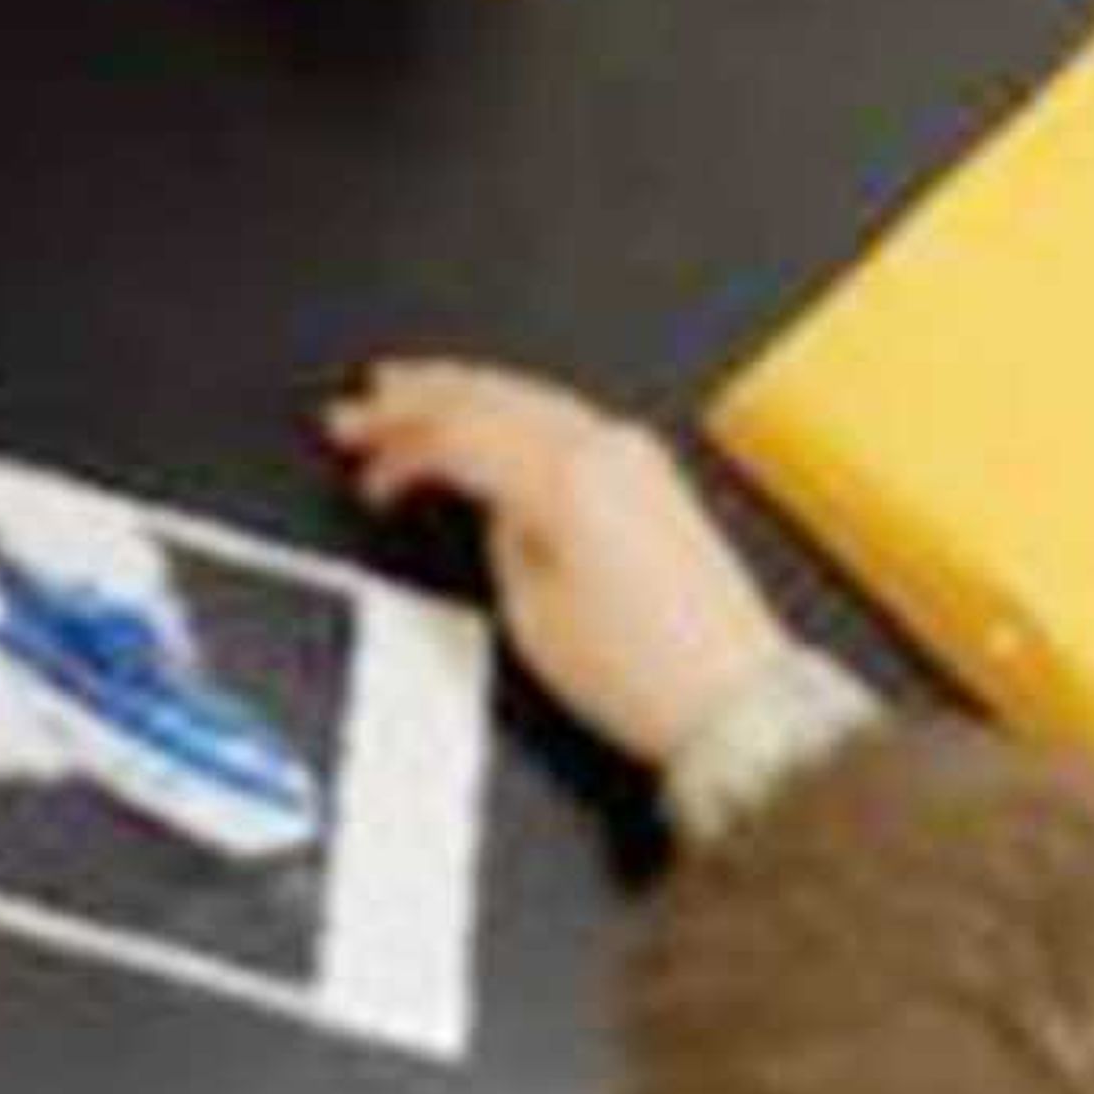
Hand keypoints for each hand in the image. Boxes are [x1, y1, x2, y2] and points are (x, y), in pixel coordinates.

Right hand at [323, 360, 796, 770]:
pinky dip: (513, 411)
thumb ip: (498, 536)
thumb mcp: (528, 610)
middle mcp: (605, 450)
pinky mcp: (653, 475)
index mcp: (564, 477)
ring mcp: (636, 455)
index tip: (361, 458)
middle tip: (363, 405)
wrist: (732, 700)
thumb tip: (490, 508)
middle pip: (490, 395)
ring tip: (413, 395)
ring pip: (527, 395)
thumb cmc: (643, 672)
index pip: (454, 434)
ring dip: (464, 394)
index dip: (395, 445)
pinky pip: (564, 415)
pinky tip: (493, 420)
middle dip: (417, 396)